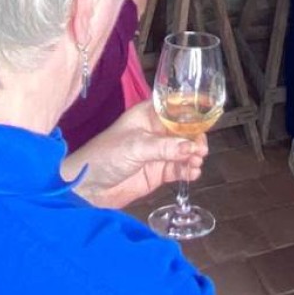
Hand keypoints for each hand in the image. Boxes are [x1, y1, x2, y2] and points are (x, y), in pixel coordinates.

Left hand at [62, 101, 207, 208]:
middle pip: (184, 131)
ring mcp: (157, 153)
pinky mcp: (158, 173)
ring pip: (184, 151)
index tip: (206, 120)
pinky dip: (188, 170)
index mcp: (146, 115)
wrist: (87, 187)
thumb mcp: (136, 146)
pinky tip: (192, 173)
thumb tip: (192, 146)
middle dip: (195, 138)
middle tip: (200, 149)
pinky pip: (179, 169)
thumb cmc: (105, 155)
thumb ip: (165, 146)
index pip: (173, 108)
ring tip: (196, 162)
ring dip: (193, 155)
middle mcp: (155, 131)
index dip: (190, 112)